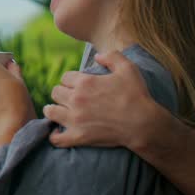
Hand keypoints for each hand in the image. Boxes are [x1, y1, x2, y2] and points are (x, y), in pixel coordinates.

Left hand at [42, 51, 159, 149]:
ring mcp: (75, 119)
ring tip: (57, 111)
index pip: (65, 77)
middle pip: (56, 92)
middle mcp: (76, 99)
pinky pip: (57, 138)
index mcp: (84, 82)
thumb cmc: (137, 95)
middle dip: (62, 93)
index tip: (77, 85)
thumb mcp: (128, 68)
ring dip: (53, 110)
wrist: (143, 124)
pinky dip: (54, 136)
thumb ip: (111, 56)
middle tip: (69, 98)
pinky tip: (57, 133)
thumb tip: (97, 56)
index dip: (71, 80)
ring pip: (51, 111)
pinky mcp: (78, 136)